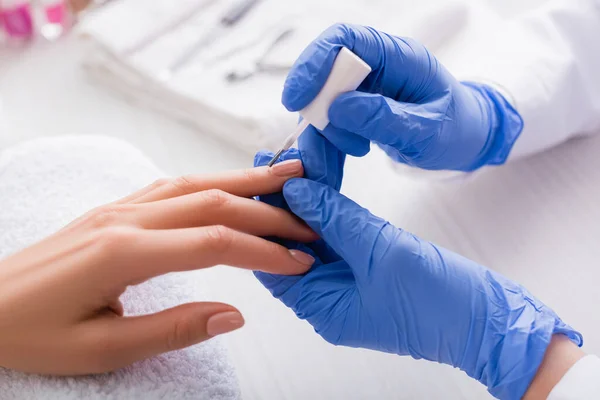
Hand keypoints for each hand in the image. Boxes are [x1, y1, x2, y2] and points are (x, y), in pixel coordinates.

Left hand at [0, 160, 315, 375]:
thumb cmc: (30, 333)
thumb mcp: (102, 349)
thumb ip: (173, 329)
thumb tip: (235, 314)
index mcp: (124, 253)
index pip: (215, 244)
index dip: (264, 252)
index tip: (299, 262)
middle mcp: (125, 218)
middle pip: (214, 202)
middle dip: (268, 210)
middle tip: (309, 220)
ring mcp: (118, 207)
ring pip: (195, 183)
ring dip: (244, 181)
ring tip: (286, 178)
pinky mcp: (113, 209)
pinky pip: (171, 185)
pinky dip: (210, 181)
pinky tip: (229, 185)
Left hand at [254, 153, 580, 398]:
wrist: (488, 318)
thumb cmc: (439, 302)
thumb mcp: (381, 252)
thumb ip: (336, 218)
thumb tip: (297, 190)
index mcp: (321, 306)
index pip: (273, 261)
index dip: (262, 218)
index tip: (258, 179)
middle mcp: (327, 295)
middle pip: (292, 241)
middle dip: (285, 199)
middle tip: (275, 158)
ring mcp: (347, 280)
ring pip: (317, 231)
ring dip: (310, 195)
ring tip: (298, 155)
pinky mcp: (368, 265)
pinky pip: (341, 231)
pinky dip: (334, 204)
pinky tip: (324, 175)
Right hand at [283, 24, 523, 170]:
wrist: (467, 139)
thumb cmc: (456, 130)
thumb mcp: (427, 131)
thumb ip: (384, 119)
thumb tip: (339, 108)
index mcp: (400, 57)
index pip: (346, 39)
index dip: (314, 62)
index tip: (297, 99)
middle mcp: (378, 65)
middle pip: (325, 72)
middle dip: (318, 110)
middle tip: (329, 142)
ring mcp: (366, 86)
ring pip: (322, 102)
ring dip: (322, 134)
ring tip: (342, 160)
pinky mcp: (358, 106)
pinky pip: (328, 121)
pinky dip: (326, 144)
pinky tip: (337, 162)